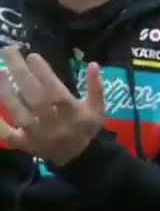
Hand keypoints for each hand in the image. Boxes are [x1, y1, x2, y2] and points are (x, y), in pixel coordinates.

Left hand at [0, 46, 104, 165]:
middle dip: (20, 73)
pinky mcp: (24, 144)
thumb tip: (93, 64)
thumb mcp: (98, 108)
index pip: (56, 91)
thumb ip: (96, 87)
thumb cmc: (86, 128)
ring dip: (6, 93)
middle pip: (34, 97)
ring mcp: (36, 135)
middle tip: (8, 51)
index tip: (32, 56)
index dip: (44, 74)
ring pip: (19, 113)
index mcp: (73, 113)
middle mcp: (53, 123)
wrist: (78, 159)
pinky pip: (7, 134)